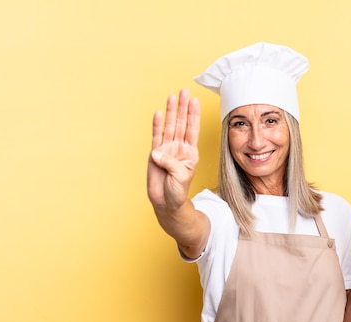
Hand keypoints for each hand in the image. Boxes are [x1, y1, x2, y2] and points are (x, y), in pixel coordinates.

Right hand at [147, 89, 200, 210]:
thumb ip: (171, 163)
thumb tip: (157, 152)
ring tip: (173, 97)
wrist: (166, 202)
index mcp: (190, 152)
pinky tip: (159, 113)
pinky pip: (156, 137)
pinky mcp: (155, 154)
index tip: (195, 100)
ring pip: (170, 127)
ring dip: (171, 112)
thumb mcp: (180, 177)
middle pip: (181, 123)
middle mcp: (179, 148)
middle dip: (183, 107)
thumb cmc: (178, 191)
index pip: (192, 129)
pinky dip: (157, 125)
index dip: (193, 115)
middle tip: (184, 91)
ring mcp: (167, 149)